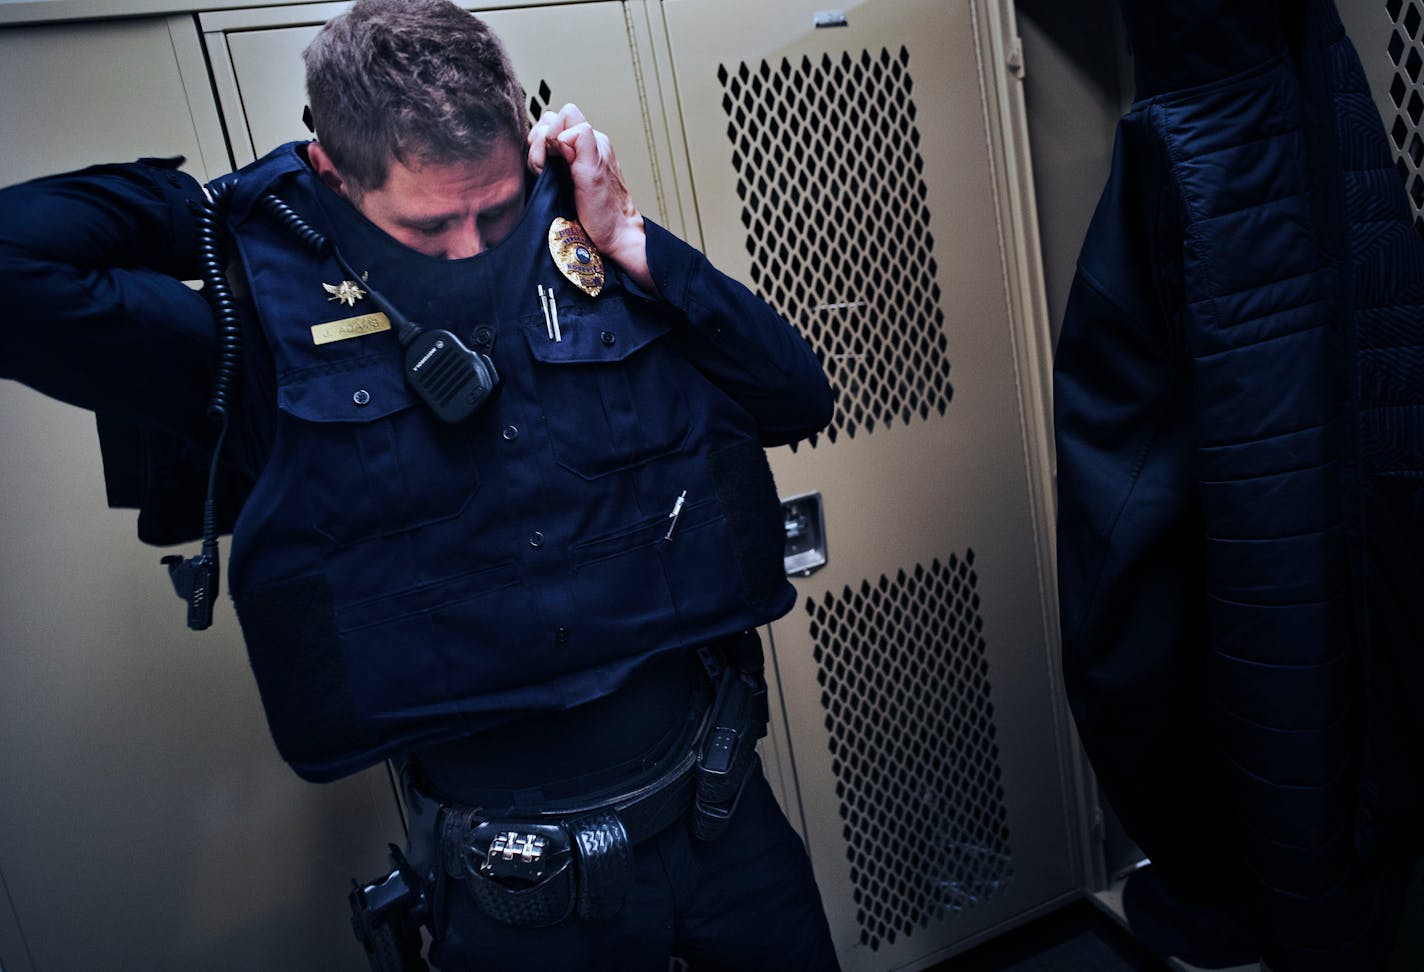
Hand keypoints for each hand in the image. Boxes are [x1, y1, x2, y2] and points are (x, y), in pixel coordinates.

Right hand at [527, 103, 653, 291]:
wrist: (615, 236)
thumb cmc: (606, 212)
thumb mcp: (593, 173)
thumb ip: (583, 142)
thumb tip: (564, 132)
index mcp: (593, 141)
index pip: (562, 115)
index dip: (551, 133)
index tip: (553, 158)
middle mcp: (584, 146)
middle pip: (550, 123)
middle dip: (540, 142)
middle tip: (545, 168)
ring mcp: (576, 158)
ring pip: (546, 138)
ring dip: (539, 153)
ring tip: (545, 174)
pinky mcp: (568, 171)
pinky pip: (548, 154)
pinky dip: (541, 163)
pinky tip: (547, 179)